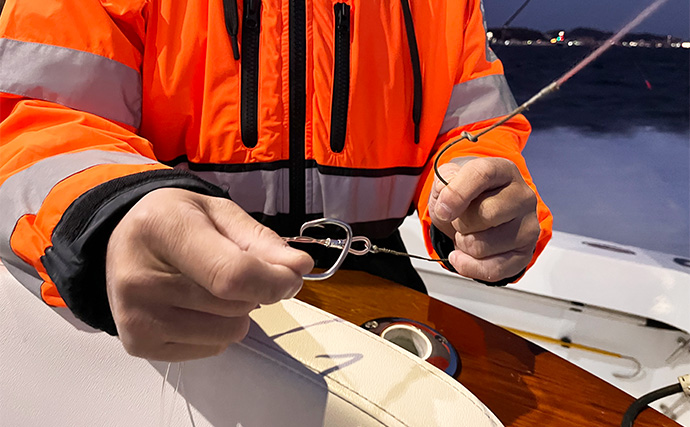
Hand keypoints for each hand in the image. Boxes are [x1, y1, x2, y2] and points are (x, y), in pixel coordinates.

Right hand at [105, 188, 313, 360]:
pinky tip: (192, 306)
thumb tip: (299, 268)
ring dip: (235, 312)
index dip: (272, 281)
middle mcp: (140, 278)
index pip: (232, 274)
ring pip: (229, 332)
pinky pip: (212, 348)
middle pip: (235, 305)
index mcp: (162, 229)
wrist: (119, 242)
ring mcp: (136, 316)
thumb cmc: (173, 223)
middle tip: (233, 269)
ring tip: (207, 286)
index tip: (291, 276)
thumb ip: (260, 240)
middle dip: (254, 291)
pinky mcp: (139, 343)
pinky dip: (216, 329)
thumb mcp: (218, 213)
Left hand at [428, 157, 538, 282]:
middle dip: (460, 223)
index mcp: (503, 170)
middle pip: (486, 214)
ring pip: (483, 246)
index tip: (443, 210)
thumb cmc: (466, 195)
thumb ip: (444, 182)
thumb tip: (446, 196)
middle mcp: (522, 196)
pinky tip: (464, 256)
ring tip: (468, 234)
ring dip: (463, 244)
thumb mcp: (448, 181)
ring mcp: (528, 226)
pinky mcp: (525, 253)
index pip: (482, 174)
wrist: (478, 212)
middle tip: (460, 220)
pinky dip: (469, 267)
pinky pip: (493, 269)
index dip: (457, 193)